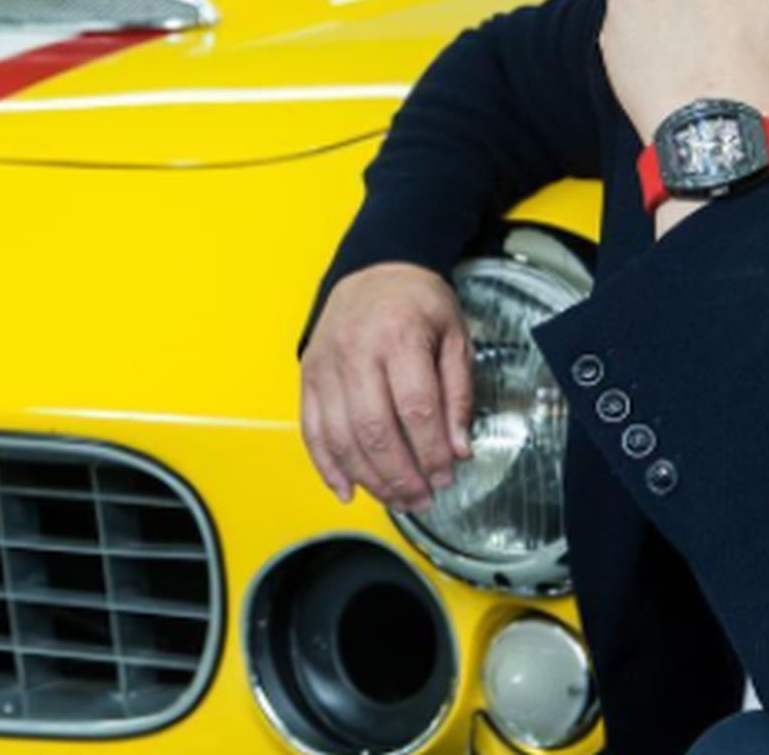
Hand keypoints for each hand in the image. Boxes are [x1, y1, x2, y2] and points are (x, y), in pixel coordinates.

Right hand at [299, 262, 472, 509]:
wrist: (374, 269)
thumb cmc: (417, 302)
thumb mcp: (454, 336)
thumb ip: (459, 393)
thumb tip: (459, 448)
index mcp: (399, 337)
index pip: (416, 409)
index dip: (432, 451)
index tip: (447, 473)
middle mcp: (356, 352)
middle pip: (375, 429)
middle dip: (401, 475)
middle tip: (422, 498)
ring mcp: (326, 366)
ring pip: (341, 436)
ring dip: (368, 478)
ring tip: (394, 498)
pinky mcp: (309, 376)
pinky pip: (312, 429)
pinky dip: (326, 465)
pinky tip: (346, 488)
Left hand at [599, 0, 768, 138]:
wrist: (716, 123)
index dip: (748, 10)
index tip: (748, 38)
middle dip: (709, 8)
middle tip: (719, 51)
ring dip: (673, 18)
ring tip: (691, 59)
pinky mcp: (621, 4)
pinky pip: (628, 13)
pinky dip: (639, 34)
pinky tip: (663, 60)